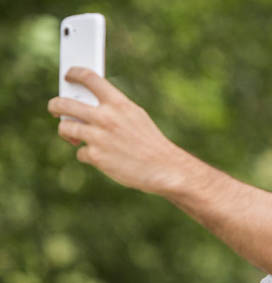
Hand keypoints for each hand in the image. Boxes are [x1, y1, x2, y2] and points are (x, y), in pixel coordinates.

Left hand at [48, 67, 192, 194]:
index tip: (69, 75)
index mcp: (118, 103)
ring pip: (65, 127)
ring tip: (74, 136)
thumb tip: (89, 105)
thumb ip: (114, 108)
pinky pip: (80, 152)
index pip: (89, 78)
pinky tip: (101, 158)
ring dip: (67, 132)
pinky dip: (88, 155)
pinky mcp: (95, 156)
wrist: (164, 168)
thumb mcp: (136, 116)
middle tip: (55, 108)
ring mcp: (98, 137)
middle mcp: (105, 117)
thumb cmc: (151, 143)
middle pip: (64, 103)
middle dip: (55, 105)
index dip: (74, 74)